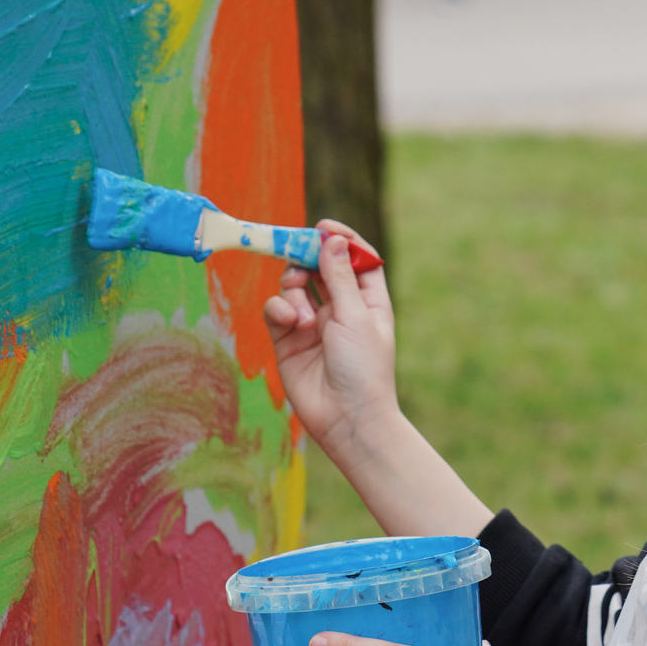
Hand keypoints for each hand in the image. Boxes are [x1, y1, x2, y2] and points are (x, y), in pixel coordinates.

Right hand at [263, 221, 398, 453]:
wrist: (346, 418)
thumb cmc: (363, 368)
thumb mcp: (355, 316)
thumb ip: (338, 277)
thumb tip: (334, 239)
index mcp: (368, 301)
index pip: (357, 260)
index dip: (341, 241)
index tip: (323, 227)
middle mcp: (341, 309)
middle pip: (320, 268)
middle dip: (306, 257)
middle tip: (293, 248)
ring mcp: (313, 324)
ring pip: (295, 286)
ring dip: (294, 289)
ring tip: (300, 312)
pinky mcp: (288, 340)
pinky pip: (277, 310)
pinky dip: (279, 309)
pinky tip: (290, 322)